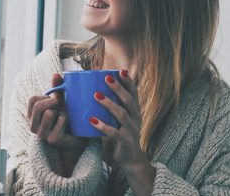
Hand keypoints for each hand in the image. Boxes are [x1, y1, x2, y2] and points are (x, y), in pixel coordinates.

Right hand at [27, 74, 86, 175]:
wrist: (76, 136)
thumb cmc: (65, 117)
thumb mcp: (59, 101)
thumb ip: (56, 88)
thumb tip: (56, 75)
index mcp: (32, 116)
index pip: (32, 99)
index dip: (45, 97)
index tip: (53, 101)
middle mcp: (33, 126)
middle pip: (39, 106)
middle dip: (53, 102)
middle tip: (61, 106)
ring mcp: (42, 134)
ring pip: (49, 113)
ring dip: (61, 111)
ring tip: (63, 116)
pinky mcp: (53, 139)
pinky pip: (61, 119)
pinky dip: (67, 118)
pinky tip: (68, 124)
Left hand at [90, 70, 154, 194]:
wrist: (130, 159)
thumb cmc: (121, 133)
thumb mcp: (121, 118)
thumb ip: (115, 105)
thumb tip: (96, 87)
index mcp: (135, 110)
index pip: (134, 93)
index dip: (128, 81)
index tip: (120, 71)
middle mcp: (137, 118)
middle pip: (128, 100)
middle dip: (118, 87)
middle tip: (106, 77)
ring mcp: (132, 130)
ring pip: (122, 114)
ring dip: (109, 103)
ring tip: (96, 95)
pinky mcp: (126, 142)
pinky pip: (114, 133)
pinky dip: (102, 126)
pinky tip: (92, 120)